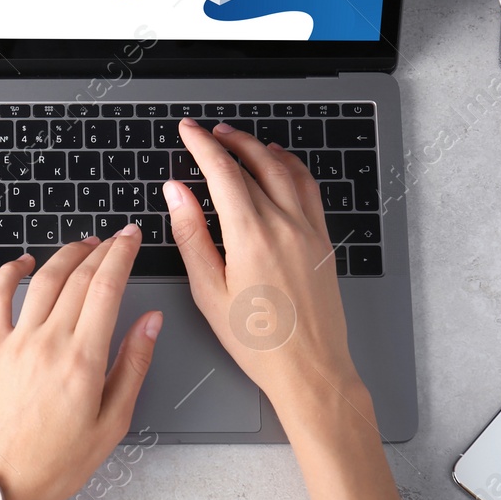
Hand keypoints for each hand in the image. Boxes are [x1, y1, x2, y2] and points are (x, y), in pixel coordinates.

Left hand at [0, 232, 161, 499]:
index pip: (107, 288)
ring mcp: (15, 344)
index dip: (122, 255)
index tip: (132, 238)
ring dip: (65, 255)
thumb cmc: (57, 463)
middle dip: (101, 250)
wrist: (2, 485)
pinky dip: (9, 273)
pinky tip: (23, 263)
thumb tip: (150, 321)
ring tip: (84, 245)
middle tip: (117, 238)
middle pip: (78, 277)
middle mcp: (47, 343)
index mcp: (82, 360)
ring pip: (42, 280)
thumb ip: (133, 365)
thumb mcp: (113, 422)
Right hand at [165, 119, 366, 426]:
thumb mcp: (208, 291)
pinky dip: (291, 167)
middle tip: (208, 132)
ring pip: (285, 170)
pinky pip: (308, 189)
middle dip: (228, 141)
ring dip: (259, 148)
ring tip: (239, 140)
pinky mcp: (323, 241)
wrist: (310, 368)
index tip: (188, 131)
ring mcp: (308, 230)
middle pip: (254, 164)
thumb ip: (191, 235)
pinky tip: (280, 165)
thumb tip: (177, 193)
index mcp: (251, 235)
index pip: (222, 172)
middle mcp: (284, 225)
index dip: (202, 145)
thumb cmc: (258, 341)